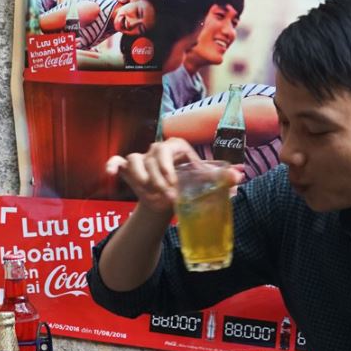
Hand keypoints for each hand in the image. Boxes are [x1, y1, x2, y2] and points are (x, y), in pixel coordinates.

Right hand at [104, 140, 244, 214]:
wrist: (166, 203)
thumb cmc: (186, 188)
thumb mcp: (203, 184)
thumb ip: (219, 179)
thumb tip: (239, 177)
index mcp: (176, 148)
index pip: (173, 146)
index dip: (171, 164)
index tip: (174, 183)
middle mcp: (157, 150)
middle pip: (153, 154)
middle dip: (158, 175)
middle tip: (165, 193)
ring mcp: (141, 159)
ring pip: (135, 159)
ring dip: (141, 177)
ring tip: (149, 194)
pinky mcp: (126, 168)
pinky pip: (116, 161)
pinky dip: (112, 165)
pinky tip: (111, 173)